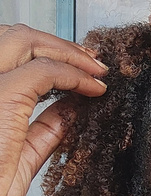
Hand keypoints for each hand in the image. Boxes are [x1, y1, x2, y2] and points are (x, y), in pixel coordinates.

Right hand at [0, 23, 107, 195]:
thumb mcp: (20, 158)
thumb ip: (43, 130)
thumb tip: (71, 109)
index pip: (6, 52)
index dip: (42, 52)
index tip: (75, 65)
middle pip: (14, 37)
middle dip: (57, 44)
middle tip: (91, 61)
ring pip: (26, 40)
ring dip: (67, 51)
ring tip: (96, 70)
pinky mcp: (2, 96)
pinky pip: (46, 71)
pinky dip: (75, 75)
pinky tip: (94, 88)